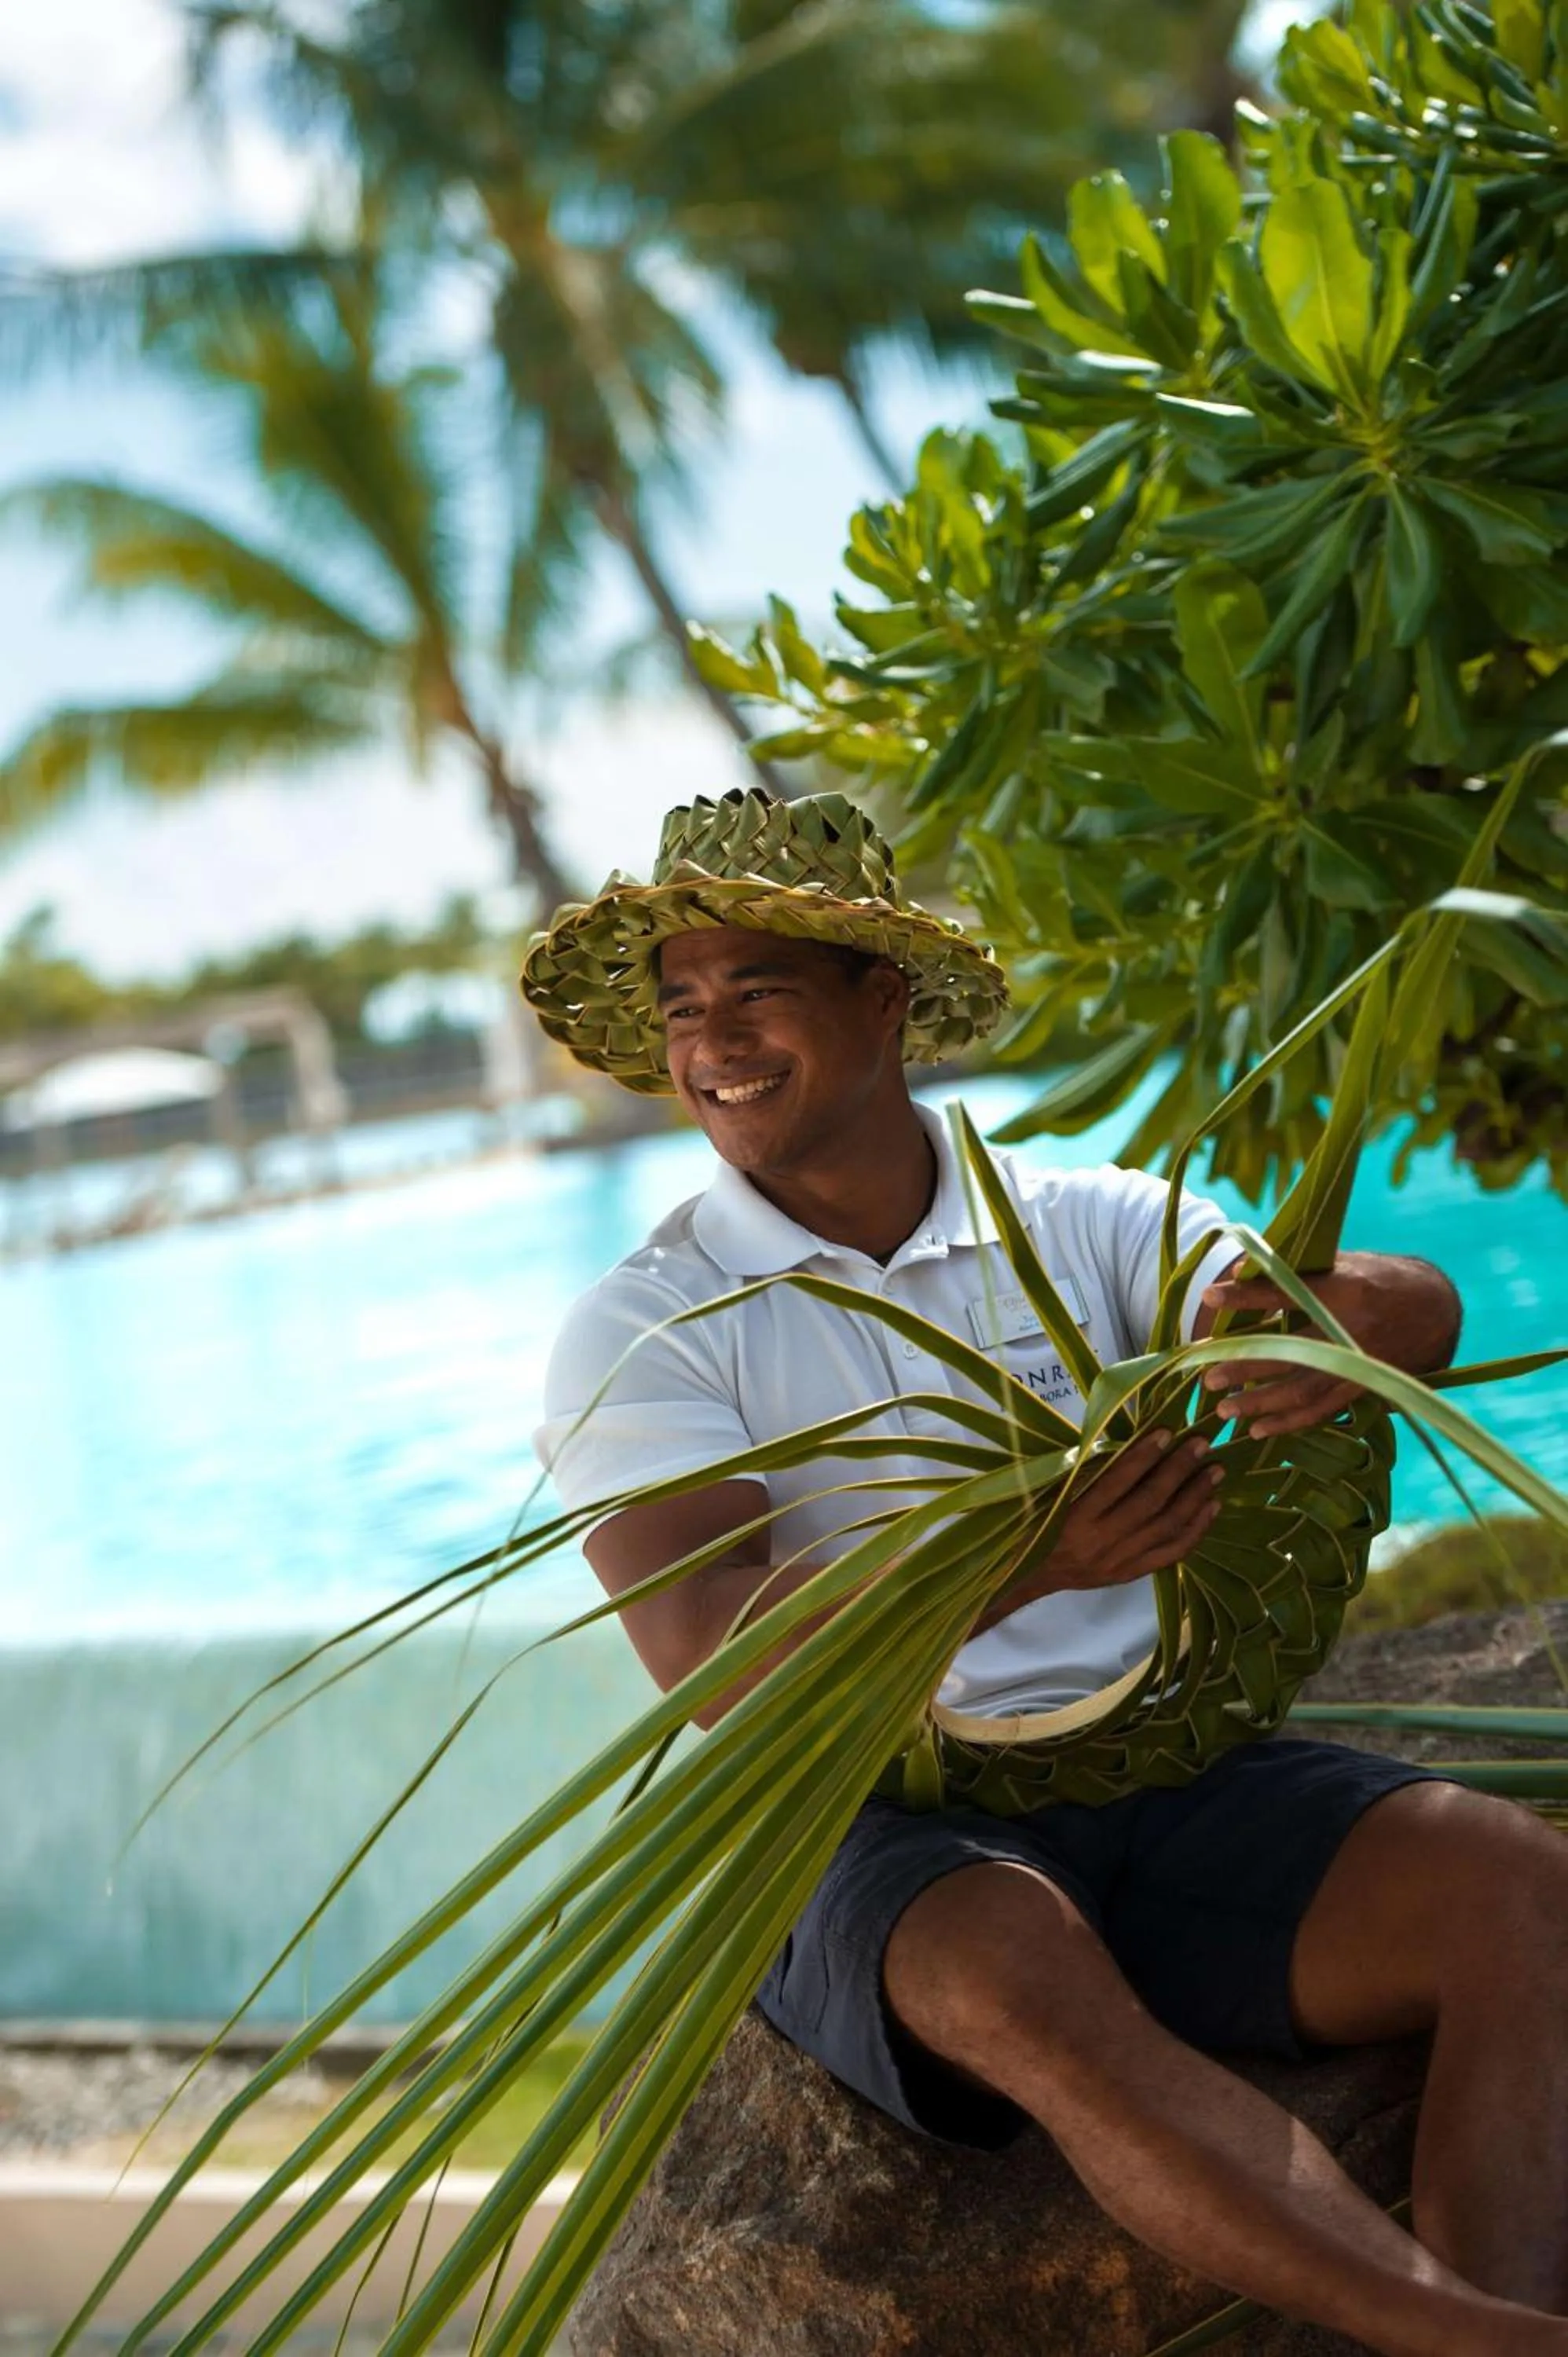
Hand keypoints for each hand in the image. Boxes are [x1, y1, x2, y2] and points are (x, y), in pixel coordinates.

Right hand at [979, 1430, 1222, 1628]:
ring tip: (1214, 1471)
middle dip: (1179, 1470)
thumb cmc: (1038, 1523)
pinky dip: (1196, 1529)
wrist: (1031, 1574)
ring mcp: (1120, 1560)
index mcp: (1077, 1517)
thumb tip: (1126, 1441)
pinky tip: (1211, 1507)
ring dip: (1195, 1496)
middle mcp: (1102, 1540)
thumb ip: (1085, 1473)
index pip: (1117, 1482)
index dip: (1144, 1455)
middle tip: (1202, 1444)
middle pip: (1150, 1502)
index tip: (1166, 1431)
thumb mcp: (1052, 1495)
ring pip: (1167, 1527)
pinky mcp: (1132, 1574)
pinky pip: (1172, 1553)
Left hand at [1197, 1249, 1461, 1438]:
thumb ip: (1295, 1270)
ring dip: (1260, 1402)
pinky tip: (1257, 1430)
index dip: (1247, 1295)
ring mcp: (1358, 1363)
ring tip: (1223, 1409)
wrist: (1433, 1309)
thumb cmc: (1377, 1279)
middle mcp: (1350, 1330)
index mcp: (1344, 1289)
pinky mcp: (1363, 1387)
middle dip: (1245, 1364)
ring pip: (1303, 1389)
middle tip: (1206, 1373)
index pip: (1285, 1292)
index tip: (1208, 1296)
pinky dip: (1288, 1422)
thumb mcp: (1342, 1262)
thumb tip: (1241, 1268)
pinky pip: (1321, 1411)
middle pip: (1290, 1350)